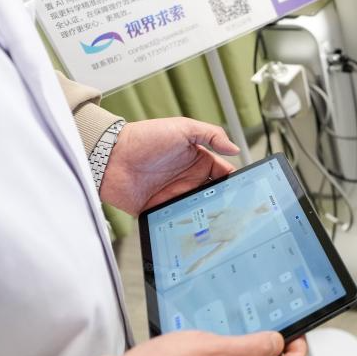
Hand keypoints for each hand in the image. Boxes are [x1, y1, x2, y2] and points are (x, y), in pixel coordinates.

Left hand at [100, 117, 239, 214]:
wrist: (110, 157)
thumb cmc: (145, 138)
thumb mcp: (183, 128)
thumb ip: (211, 135)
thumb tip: (235, 148)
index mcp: (198, 160)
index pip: (224, 173)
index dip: (235, 181)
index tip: (246, 190)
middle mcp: (189, 179)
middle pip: (215, 195)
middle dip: (226, 202)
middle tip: (236, 210)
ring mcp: (175, 195)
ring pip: (200, 210)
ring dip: (208, 215)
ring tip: (219, 222)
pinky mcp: (160, 210)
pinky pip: (178, 220)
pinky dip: (186, 225)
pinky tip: (195, 227)